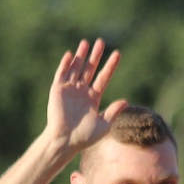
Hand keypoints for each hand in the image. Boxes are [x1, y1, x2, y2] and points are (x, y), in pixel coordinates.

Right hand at [45, 38, 128, 152]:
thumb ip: (113, 112)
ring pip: (76, 68)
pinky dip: (65, 64)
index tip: (117, 54)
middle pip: (90, 69)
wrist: (65, 141)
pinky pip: (61, 74)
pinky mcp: (57, 90)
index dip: (110, 66)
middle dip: (95, 56)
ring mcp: (69, 90)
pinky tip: (71, 54)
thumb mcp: (103, 125)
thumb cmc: (84, 137)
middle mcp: (81, 92)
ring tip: (86, 43)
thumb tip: (126, 101)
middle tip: (101, 42)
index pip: (103, 78)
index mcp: (93, 98)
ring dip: (80, 56)